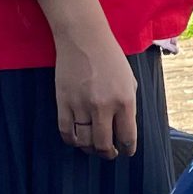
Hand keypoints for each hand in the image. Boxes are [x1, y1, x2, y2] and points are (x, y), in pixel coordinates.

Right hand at [52, 21, 138, 157]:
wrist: (83, 39)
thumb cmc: (110, 58)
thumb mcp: (129, 81)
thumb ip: (128, 106)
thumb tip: (124, 129)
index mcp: (124, 101)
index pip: (127, 137)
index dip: (128, 149)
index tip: (126, 152)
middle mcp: (103, 107)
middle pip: (104, 144)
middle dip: (109, 154)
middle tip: (110, 154)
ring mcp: (81, 105)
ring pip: (85, 141)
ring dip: (90, 149)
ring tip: (94, 148)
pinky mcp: (63, 102)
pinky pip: (66, 131)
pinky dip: (72, 140)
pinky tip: (77, 141)